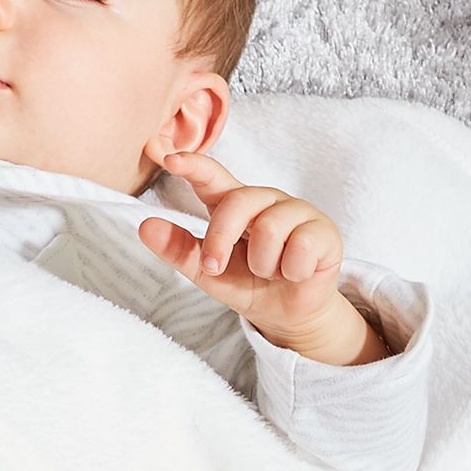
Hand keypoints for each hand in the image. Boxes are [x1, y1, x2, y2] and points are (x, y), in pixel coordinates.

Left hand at [137, 150, 376, 361]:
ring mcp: (298, 211)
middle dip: (220, 241)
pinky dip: (292, 271)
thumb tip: (145, 226)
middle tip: (215, 268)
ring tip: (271, 271)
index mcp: (234, 204)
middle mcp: (266, 200)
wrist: (286, 312)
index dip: (193, 164)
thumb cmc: (247, 283)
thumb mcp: (206, 271)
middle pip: (239, 202)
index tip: (169, 158)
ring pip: (270, 229)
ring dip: (264, 264)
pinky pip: (301, 248)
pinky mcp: (324, 230)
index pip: (213, 177)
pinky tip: (296, 272)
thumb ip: (178, 249)